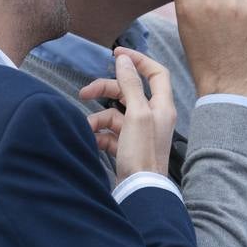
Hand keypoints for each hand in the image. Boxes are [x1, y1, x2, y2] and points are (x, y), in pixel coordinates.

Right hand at [80, 48, 175, 179]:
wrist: (140, 193)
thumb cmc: (142, 154)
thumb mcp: (136, 114)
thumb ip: (130, 85)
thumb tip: (123, 59)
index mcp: (162, 106)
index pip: (155, 73)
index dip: (138, 60)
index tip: (116, 54)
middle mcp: (153, 117)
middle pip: (128, 92)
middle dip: (105, 90)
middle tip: (84, 92)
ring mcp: (140, 134)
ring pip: (115, 114)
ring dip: (98, 118)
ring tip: (87, 127)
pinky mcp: (128, 148)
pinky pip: (110, 133)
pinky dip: (99, 134)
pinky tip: (91, 140)